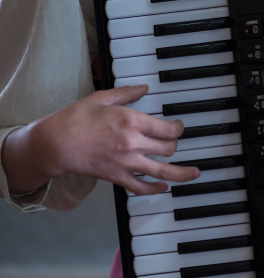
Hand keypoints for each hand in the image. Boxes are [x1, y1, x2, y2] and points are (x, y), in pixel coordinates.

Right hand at [3, 85, 198, 195]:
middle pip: (167, 148)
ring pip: (161, 171)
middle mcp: (133, 143)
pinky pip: (141, 187)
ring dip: (181, 173)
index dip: (178, 128)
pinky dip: (155, 189)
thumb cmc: (76, 119)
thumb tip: (145, 88)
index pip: (168, 129)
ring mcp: (126, 163)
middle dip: (175, 144)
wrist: (56, 144)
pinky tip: (164, 188)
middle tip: (175, 141)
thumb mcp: (103, 98)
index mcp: (132, 121)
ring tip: (194, 173)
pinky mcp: (116, 177)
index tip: (178, 126)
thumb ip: (127, 93)